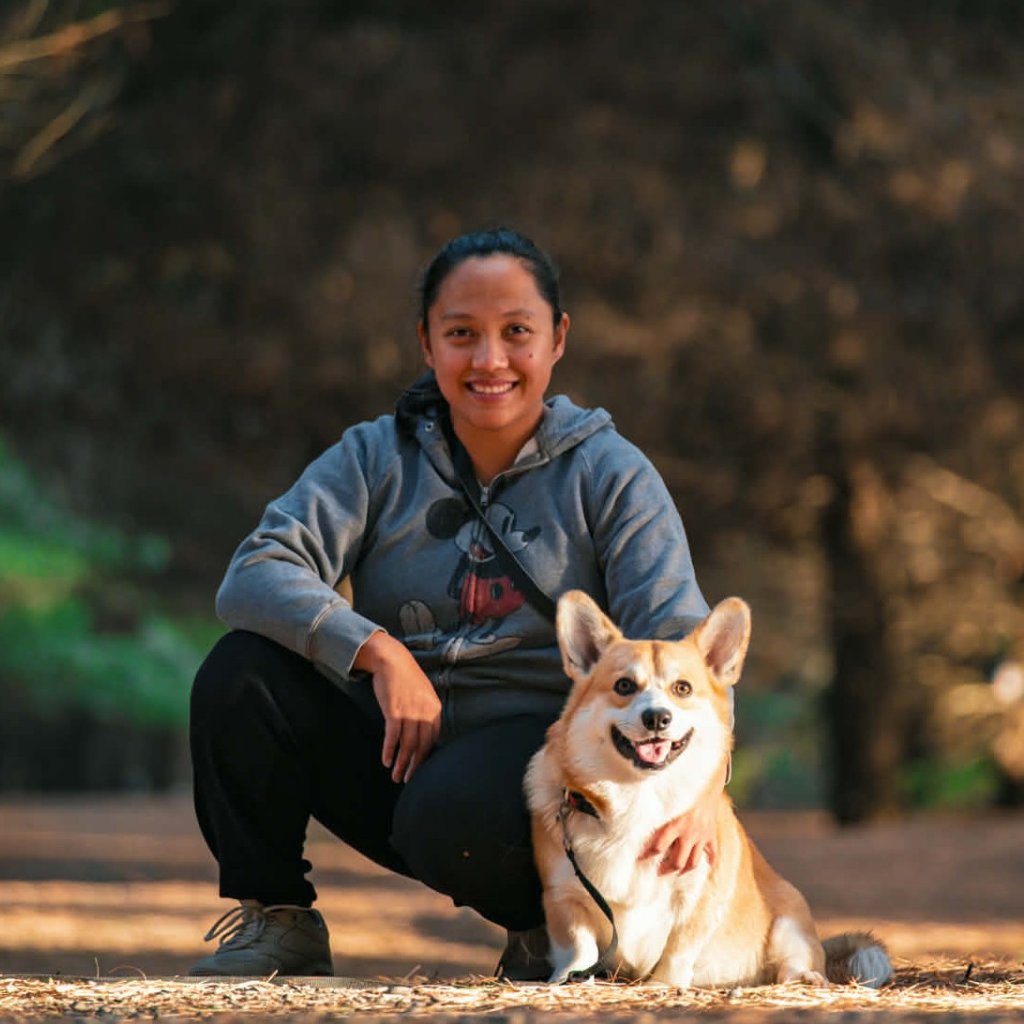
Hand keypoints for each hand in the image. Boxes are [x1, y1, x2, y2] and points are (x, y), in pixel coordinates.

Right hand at [353, 631, 440, 783]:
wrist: (391, 660)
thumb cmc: (406, 677)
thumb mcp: (423, 693)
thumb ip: (426, 712)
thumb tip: (424, 732)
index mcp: (434, 709)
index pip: (433, 739)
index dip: (426, 756)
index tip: (419, 767)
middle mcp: (425, 712)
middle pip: (422, 746)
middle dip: (415, 766)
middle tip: (409, 780)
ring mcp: (410, 712)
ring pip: (407, 745)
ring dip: (401, 764)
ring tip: (396, 776)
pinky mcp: (394, 712)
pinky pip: (392, 737)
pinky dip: (389, 751)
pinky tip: (386, 761)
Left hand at [639, 761, 725, 874]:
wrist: (707, 782)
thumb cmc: (684, 789)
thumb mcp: (667, 799)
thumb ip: (655, 809)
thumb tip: (636, 809)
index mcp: (675, 825)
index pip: (658, 847)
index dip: (647, 855)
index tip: (638, 859)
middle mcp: (689, 833)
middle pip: (677, 861)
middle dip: (666, 869)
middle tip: (659, 871)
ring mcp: (702, 836)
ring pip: (693, 862)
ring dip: (685, 869)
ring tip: (677, 872)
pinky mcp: (711, 835)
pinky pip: (713, 854)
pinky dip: (709, 862)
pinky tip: (704, 867)